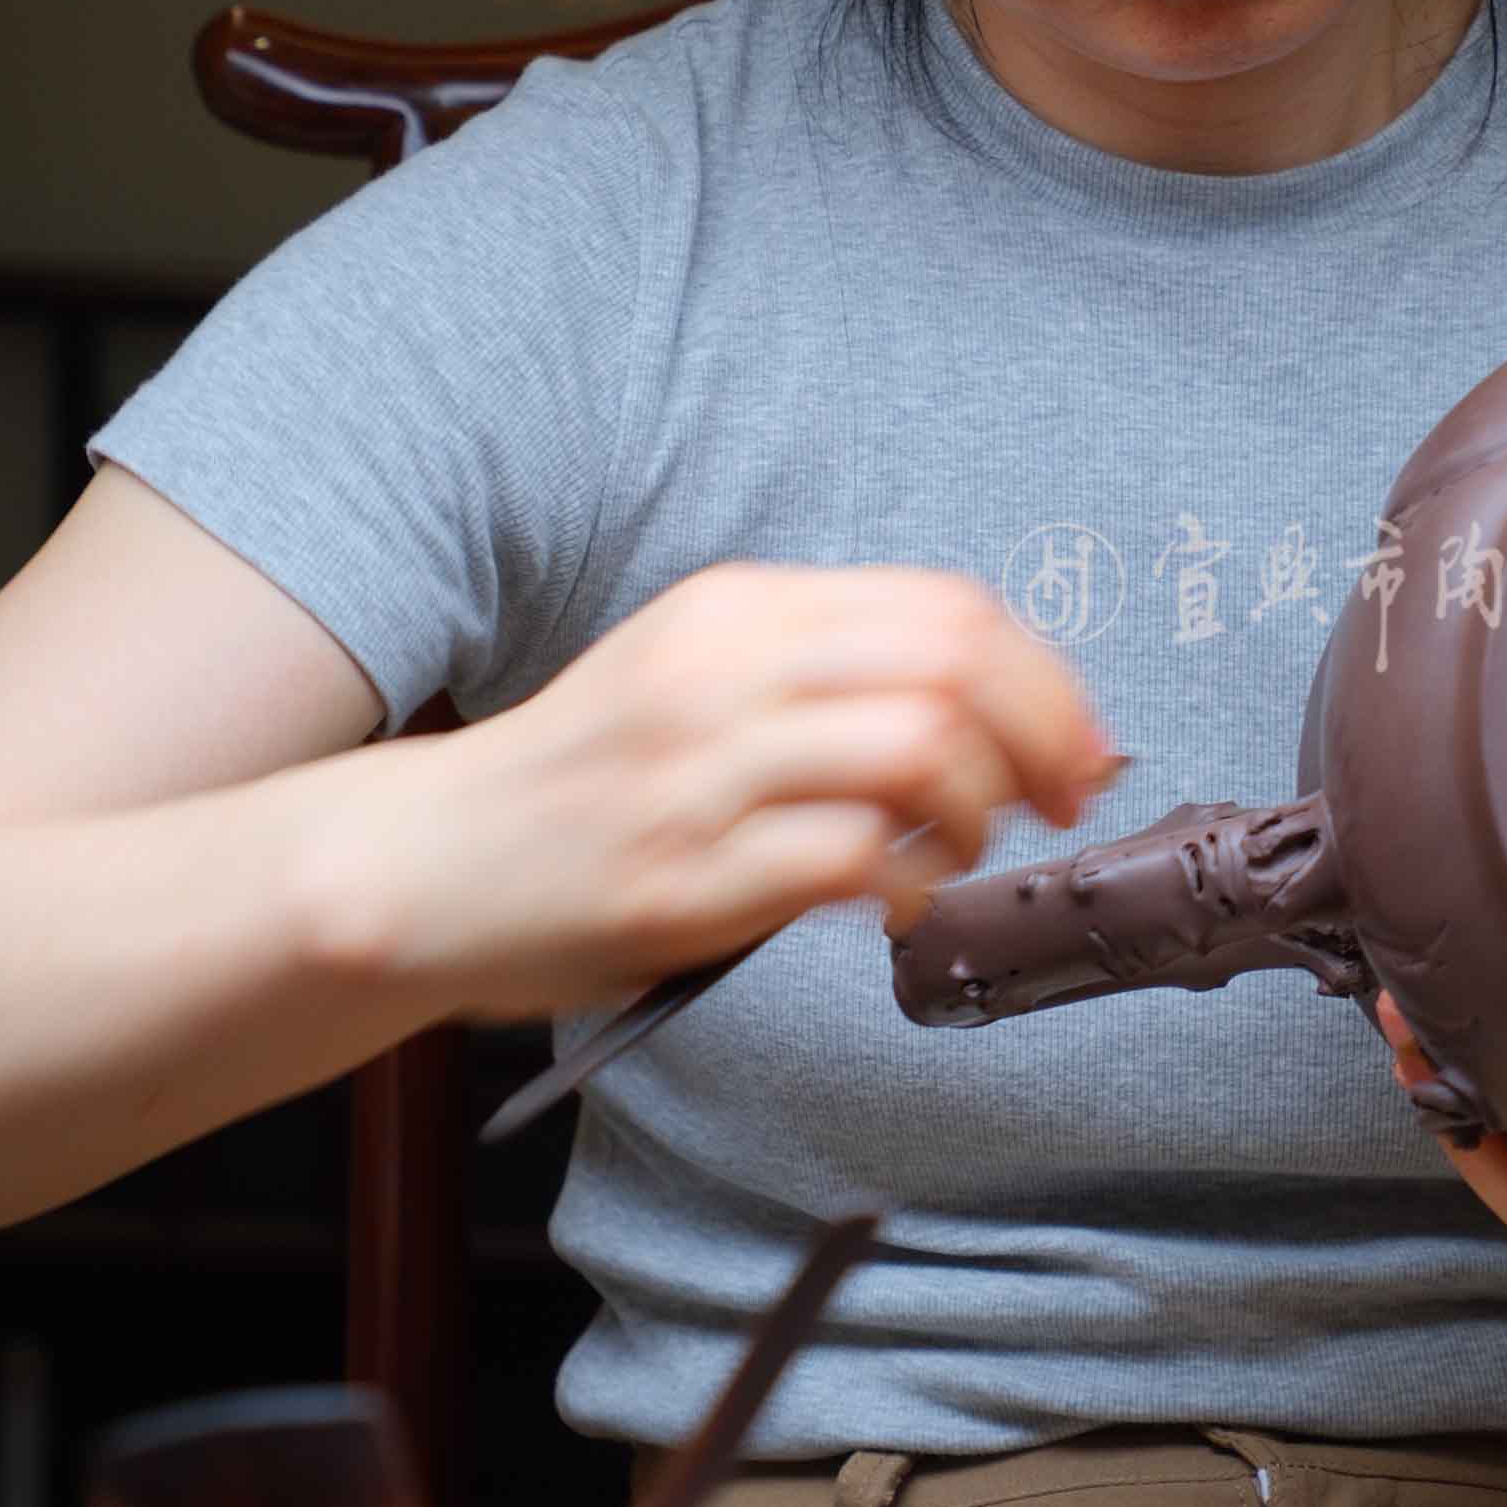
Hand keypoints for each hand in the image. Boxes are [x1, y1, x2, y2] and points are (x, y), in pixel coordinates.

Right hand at [306, 563, 1119, 1018]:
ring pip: (919, 750)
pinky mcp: (685, 876)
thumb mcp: (696, 674)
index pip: (944, 606)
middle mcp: (723, 671)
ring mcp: (701, 772)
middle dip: (1042, 741)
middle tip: (1060, 802)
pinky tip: (893, 900)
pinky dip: (908, 885)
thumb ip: (824, 673)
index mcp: (737, 608)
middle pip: (953, 667)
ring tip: (952, 851)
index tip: (1077, 742)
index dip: (1043, 678)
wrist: (429, 862)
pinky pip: (852, 861)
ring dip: (974, 814)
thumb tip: (998, 708)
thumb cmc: (586, 780)